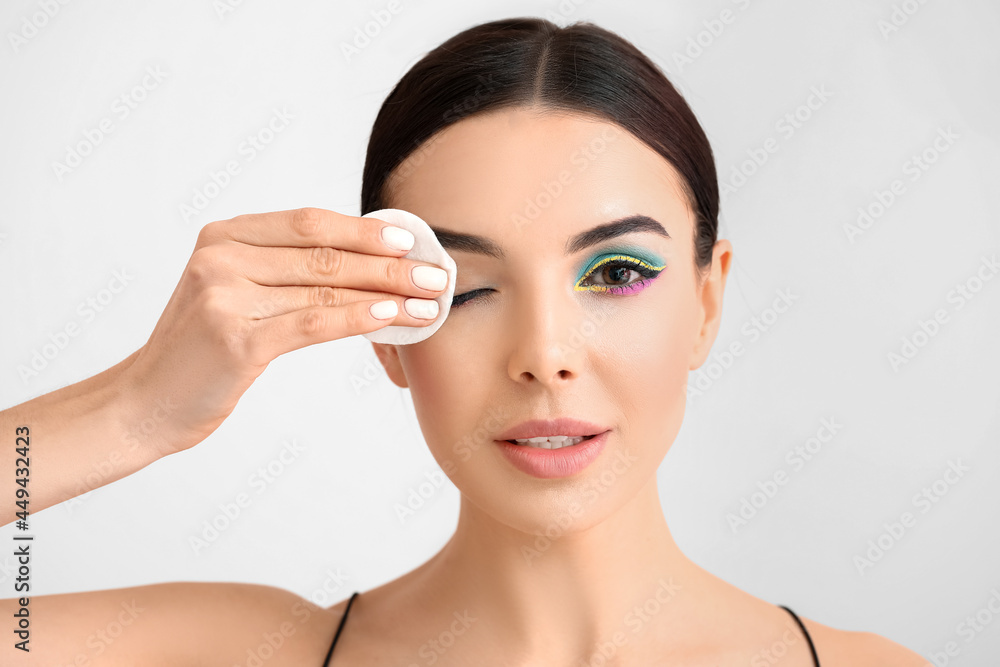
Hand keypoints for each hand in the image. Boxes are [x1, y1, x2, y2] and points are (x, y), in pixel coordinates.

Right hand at [119, 207, 448, 454]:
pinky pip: (314, 322)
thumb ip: (282, 271)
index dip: (364, 231)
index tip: (410, 242)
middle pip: (324, 254)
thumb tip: (366, 264)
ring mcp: (225, 296)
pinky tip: (394, 319)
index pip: (308, 223)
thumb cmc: (202, 350)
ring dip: (387, 294)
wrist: (146, 403)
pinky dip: (360, 319)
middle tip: (436, 275)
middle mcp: (221, 257)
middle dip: (389, 265)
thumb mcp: (232, 292)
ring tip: (428, 303)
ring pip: (326, 287)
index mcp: (223, 235)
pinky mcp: (237, 340)